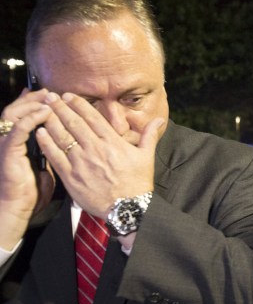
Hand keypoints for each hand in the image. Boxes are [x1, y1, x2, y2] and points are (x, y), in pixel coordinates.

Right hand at [0, 88, 54, 248]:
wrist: (18, 205)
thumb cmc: (34, 188)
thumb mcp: (47, 164)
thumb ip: (54, 149)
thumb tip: (72, 139)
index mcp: (20, 140)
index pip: (27, 114)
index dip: (39, 103)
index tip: (57, 97)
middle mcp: (10, 138)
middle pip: (20, 108)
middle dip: (36, 99)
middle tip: (53, 93)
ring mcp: (7, 142)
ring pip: (16, 113)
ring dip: (33, 104)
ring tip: (49, 99)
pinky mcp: (8, 150)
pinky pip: (19, 129)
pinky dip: (31, 118)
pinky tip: (44, 113)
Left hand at [36, 92, 163, 218]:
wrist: (128, 208)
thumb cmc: (138, 182)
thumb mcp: (147, 156)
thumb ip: (149, 135)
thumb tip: (161, 119)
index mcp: (112, 142)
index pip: (92, 117)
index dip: (78, 104)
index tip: (68, 95)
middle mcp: (95, 149)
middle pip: (74, 123)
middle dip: (60, 107)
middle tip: (49, 97)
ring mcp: (81, 163)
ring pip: (62, 136)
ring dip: (51, 121)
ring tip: (42, 110)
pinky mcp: (71, 177)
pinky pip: (55, 156)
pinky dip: (46, 143)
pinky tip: (40, 133)